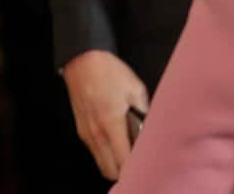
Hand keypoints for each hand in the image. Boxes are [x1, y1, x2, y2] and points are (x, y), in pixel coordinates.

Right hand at [63, 49, 149, 180]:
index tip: (147, 165)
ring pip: (100, 163)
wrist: (83, 62)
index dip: (135, 167)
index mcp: (111, 123)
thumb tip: (151, 130)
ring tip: (131, 154)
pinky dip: (106, 155)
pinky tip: (118, 144)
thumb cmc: (111, 73)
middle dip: (125, 171)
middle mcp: (96, 134)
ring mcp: (86, 134)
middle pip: (109, 169)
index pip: (122, 160)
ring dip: (114, 164)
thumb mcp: (136, 89)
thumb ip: (143, 113)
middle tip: (140, 162)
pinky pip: (95, 152)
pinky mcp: (81, 131)